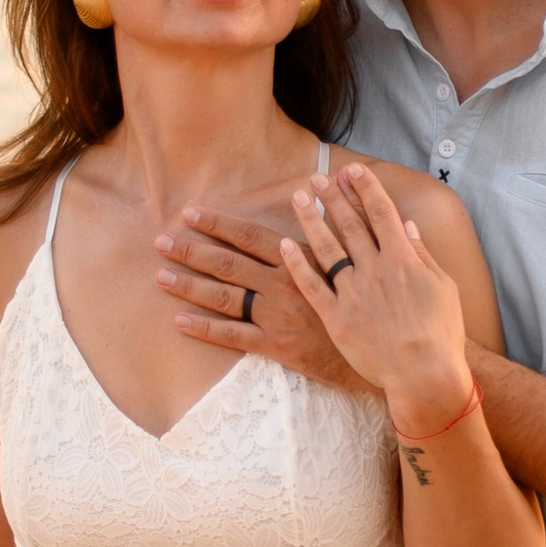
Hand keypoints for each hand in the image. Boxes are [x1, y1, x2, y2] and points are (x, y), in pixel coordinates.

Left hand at [154, 205, 373, 391]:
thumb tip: (324, 196)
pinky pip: (234, 337)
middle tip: (160, 240)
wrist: (385, 350)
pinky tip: (179, 321)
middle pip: (228, 263)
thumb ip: (337, 229)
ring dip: (189, 285)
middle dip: (191, 250)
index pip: (250, 237)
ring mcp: (278, 315)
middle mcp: (284, 284)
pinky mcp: (278, 346)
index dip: (218, 224)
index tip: (191, 213)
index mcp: (299, 260)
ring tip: (160, 275)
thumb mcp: (353, 260)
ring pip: (224, 297)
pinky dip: (205, 328)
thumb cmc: (370, 303)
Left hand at [280, 165, 473, 432]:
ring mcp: (352, 293)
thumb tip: (408, 226)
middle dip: (333, 196)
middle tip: (318, 177)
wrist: (424, 373)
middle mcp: (374, 269)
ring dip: (311, 219)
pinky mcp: (336, 318)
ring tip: (298, 197)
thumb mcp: (443, 287)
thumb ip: (422, 254)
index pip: (381, 213)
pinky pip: (312, 285)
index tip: (354, 171)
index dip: (367, 188)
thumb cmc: (442, 333)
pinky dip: (297, 263)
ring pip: (326, 247)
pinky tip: (285, 244)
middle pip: (349, 224)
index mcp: (403, 259)